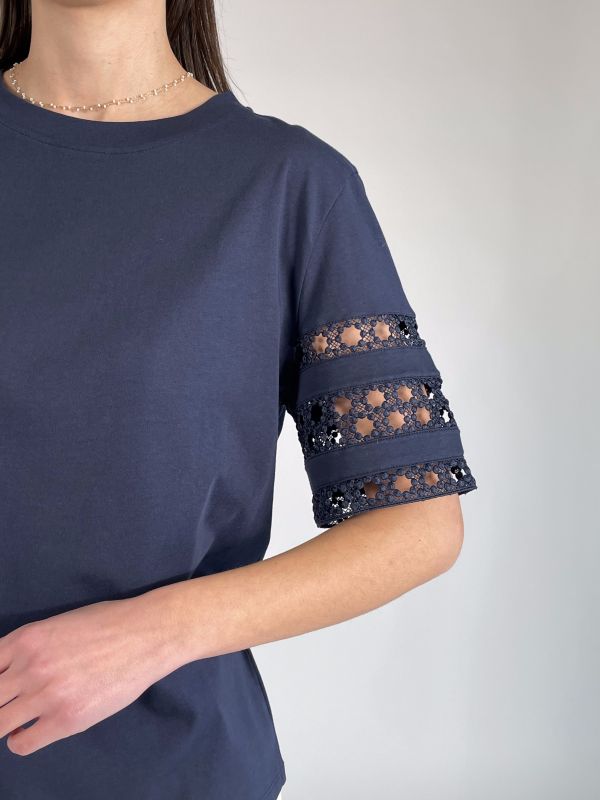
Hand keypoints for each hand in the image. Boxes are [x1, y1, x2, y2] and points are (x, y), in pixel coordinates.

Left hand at [0, 594, 178, 755]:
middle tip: (7, 703)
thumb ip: (29, 648)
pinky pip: (22, 743)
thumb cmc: (108, 624)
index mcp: (26, 638)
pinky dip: (18, 741)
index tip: (1, 688)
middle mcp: (30, 667)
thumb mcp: (59, 624)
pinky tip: (28, 731)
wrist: (146, 635)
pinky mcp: (66, 719)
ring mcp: (47, 695)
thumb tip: (10, 671)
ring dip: (4, 723)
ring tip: (14, 720)